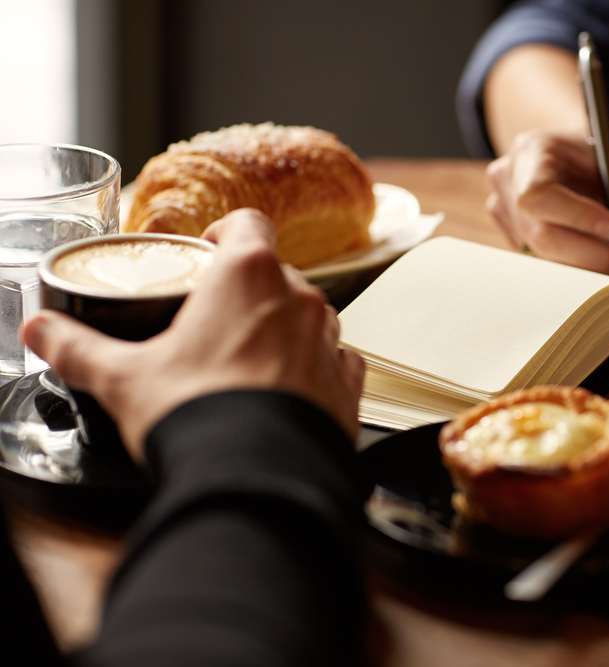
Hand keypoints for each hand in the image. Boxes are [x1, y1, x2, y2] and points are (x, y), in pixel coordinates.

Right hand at [21, 208, 365, 463]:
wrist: (258, 478)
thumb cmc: (201, 417)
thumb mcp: (124, 378)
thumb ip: (80, 348)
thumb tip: (46, 333)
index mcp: (248, 275)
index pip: (246, 224)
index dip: (224, 234)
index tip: (207, 252)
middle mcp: (300, 299)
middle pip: (275, 275)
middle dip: (246, 293)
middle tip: (213, 324)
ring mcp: (330, 340)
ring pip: (309, 316)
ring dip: (283, 329)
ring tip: (247, 364)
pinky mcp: (349, 384)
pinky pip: (336, 361)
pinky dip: (315, 369)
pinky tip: (287, 392)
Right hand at [485, 124, 608, 274]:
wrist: (579, 156)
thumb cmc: (605, 155)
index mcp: (530, 151)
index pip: (538, 195)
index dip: (577, 218)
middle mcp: (508, 182)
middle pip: (541, 236)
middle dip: (593, 254)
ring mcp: (506, 213)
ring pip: (544, 256)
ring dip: (589, 264)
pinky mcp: (514, 238)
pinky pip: (545, 263)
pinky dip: (577, 265)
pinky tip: (599, 251)